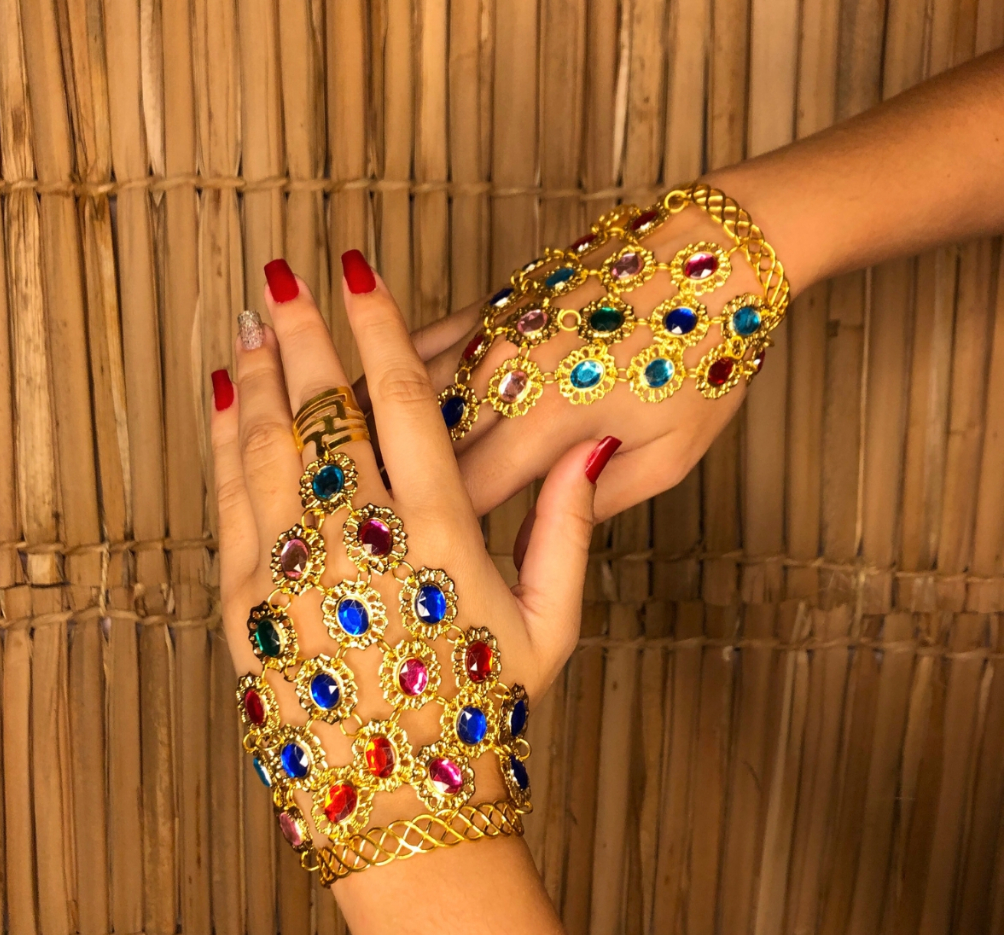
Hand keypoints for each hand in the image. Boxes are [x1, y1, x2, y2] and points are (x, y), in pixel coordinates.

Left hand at [209, 254, 613, 837]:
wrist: (403, 806)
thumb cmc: (486, 715)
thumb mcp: (551, 629)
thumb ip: (567, 533)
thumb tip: (585, 452)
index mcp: (440, 533)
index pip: (399, 399)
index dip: (373, 325)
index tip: (355, 269)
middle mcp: (361, 539)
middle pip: (322, 407)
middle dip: (301, 331)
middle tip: (280, 274)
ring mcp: (293, 570)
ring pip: (266, 445)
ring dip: (258, 375)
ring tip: (247, 323)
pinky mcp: (247, 606)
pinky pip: (228, 504)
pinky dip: (223, 444)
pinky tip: (225, 402)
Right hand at [354, 204, 763, 525]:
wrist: (720, 251)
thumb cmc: (706, 356)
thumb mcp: (670, 455)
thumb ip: (590, 506)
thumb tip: (522, 544)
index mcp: (549, 422)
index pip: (462, 497)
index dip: (437, 539)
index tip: (423, 565)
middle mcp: (504, 376)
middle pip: (420, 449)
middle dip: (393, 494)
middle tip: (365, 533)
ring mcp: (493, 333)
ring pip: (403, 393)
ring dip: (370, 435)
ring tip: (332, 472)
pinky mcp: (494, 302)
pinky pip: (421, 342)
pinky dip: (387, 374)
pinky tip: (353, 397)